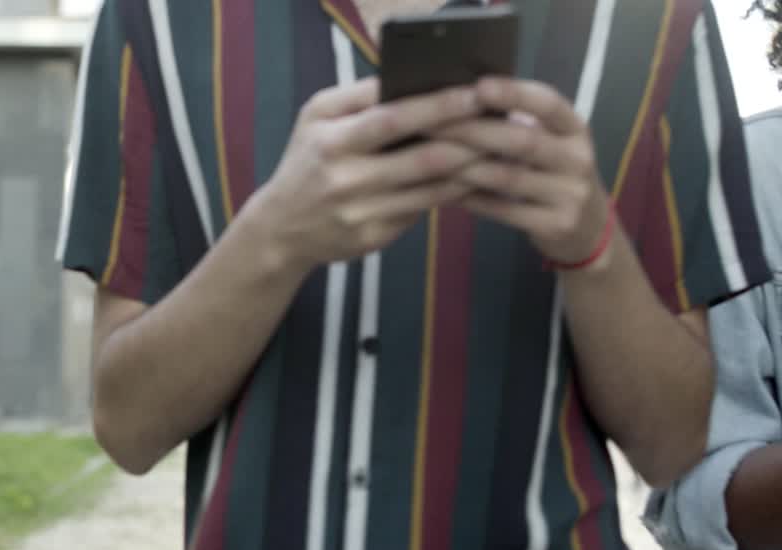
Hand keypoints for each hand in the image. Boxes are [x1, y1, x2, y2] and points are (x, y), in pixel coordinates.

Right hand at [243, 77, 484, 272]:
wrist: (280, 229)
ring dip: (469, 170)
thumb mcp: (316, 118)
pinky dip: (450, 194)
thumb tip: (410, 77)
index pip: (392, 119)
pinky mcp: (374, 239)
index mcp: (332, 142)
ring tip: (496, 150)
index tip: (475, 94)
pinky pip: (422, 212)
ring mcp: (362, 214)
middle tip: (501, 124)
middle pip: (422, 159)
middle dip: (468, 140)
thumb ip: (359, 95)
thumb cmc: (306, 161)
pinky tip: (471, 179)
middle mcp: (347, 180)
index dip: (437, 107)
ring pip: (430, 190)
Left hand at [435, 77, 612, 267]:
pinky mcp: (555, 225)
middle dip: (473, 130)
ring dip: (465, 166)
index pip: (549, 104)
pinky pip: (504, 210)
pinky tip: (444, 190)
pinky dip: (472, 199)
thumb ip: (520, 123)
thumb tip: (462, 98)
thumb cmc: (555, 174)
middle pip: (522, 141)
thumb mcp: (552, 143)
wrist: (588, 228)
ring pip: (508, 178)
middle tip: (431, 122)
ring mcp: (570, 195)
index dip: (515, 93)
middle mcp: (578, 159)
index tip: (479, 85)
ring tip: (429, 156)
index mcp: (575, 129)